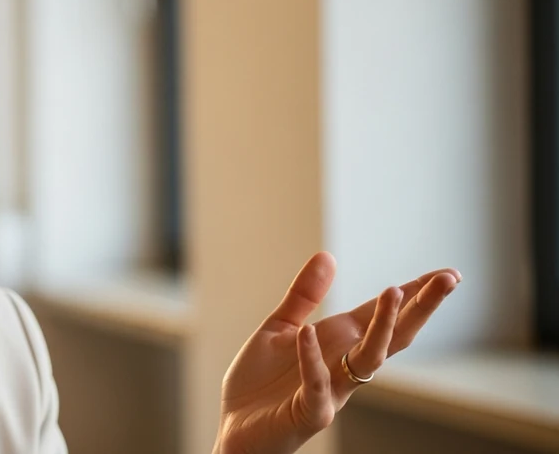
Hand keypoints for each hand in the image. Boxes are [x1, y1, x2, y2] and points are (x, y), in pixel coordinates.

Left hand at [212, 253, 459, 453]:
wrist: (235, 429)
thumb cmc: (260, 383)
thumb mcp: (280, 327)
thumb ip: (304, 295)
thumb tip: (328, 255)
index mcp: (339, 343)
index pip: (383, 315)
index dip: (413, 295)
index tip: (448, 274)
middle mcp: (344, 365)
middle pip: (393, 335)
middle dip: (420, 307)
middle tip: (449, 280)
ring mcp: (332, 390)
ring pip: (369, 360)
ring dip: (382, 327)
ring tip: (393, 291)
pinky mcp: (310, 413)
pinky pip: (317, 385)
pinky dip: (313, 360)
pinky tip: (307, 333)